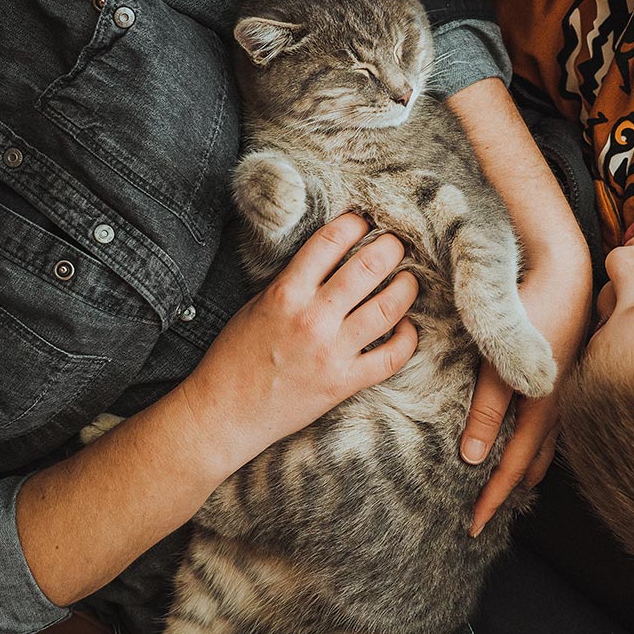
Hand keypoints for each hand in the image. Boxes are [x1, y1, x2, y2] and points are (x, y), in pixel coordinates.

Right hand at [186, 213, 418, 471]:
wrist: (224, 412)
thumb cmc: (234, 356)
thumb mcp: (256, 304)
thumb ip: (294, 281)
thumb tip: (331, 258)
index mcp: (286, 292)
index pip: (330, 241)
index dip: (354, 223)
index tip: (364, 221)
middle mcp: (312, 317)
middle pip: (367, 268)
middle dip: (391, 248)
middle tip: (397, 243)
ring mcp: (331, 351)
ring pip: (387, 308)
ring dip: (406, 288)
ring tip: (409, 280)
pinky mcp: (343, 382)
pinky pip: (390, 357)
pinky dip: (406, 338)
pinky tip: (406, 327)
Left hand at [461, 254, 590, 535]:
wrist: (564, 271)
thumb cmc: (530, 313)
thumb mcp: (500, 362)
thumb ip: (488, 409)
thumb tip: (472, 459)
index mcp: (541, 410)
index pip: (511, 468)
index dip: (491, 499)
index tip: (472, 526)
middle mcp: (554, 405)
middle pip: (530, 460)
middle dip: (509, 487)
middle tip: (488, 507)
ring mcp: (559, 388)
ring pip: (541, 441)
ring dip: (522, 464)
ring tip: (507, 480)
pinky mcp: (555, 370)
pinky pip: (544, 419)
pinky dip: (530, 438)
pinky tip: (523, 431)